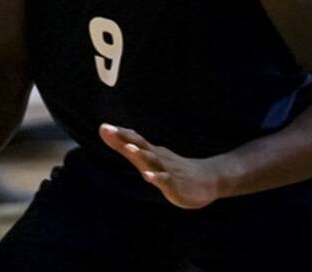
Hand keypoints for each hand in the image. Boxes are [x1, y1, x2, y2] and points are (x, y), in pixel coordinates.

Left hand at [99, 124, 221, 208]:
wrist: (208, 180)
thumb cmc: (173, 169)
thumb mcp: (148, 160)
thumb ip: (128, 149)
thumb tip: (109, 137)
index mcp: (151, 152)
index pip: (134, 140)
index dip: (119, 134)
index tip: (103, 127)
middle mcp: (158, 158)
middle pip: (140, 146)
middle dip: (124, 138)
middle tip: (108, 129)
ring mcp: (167, 170)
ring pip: (153, 161)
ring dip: (141, 154)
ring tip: (129, 148)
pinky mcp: (175, 184)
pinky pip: (165, 180)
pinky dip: (157, 177)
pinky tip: (148, 176)